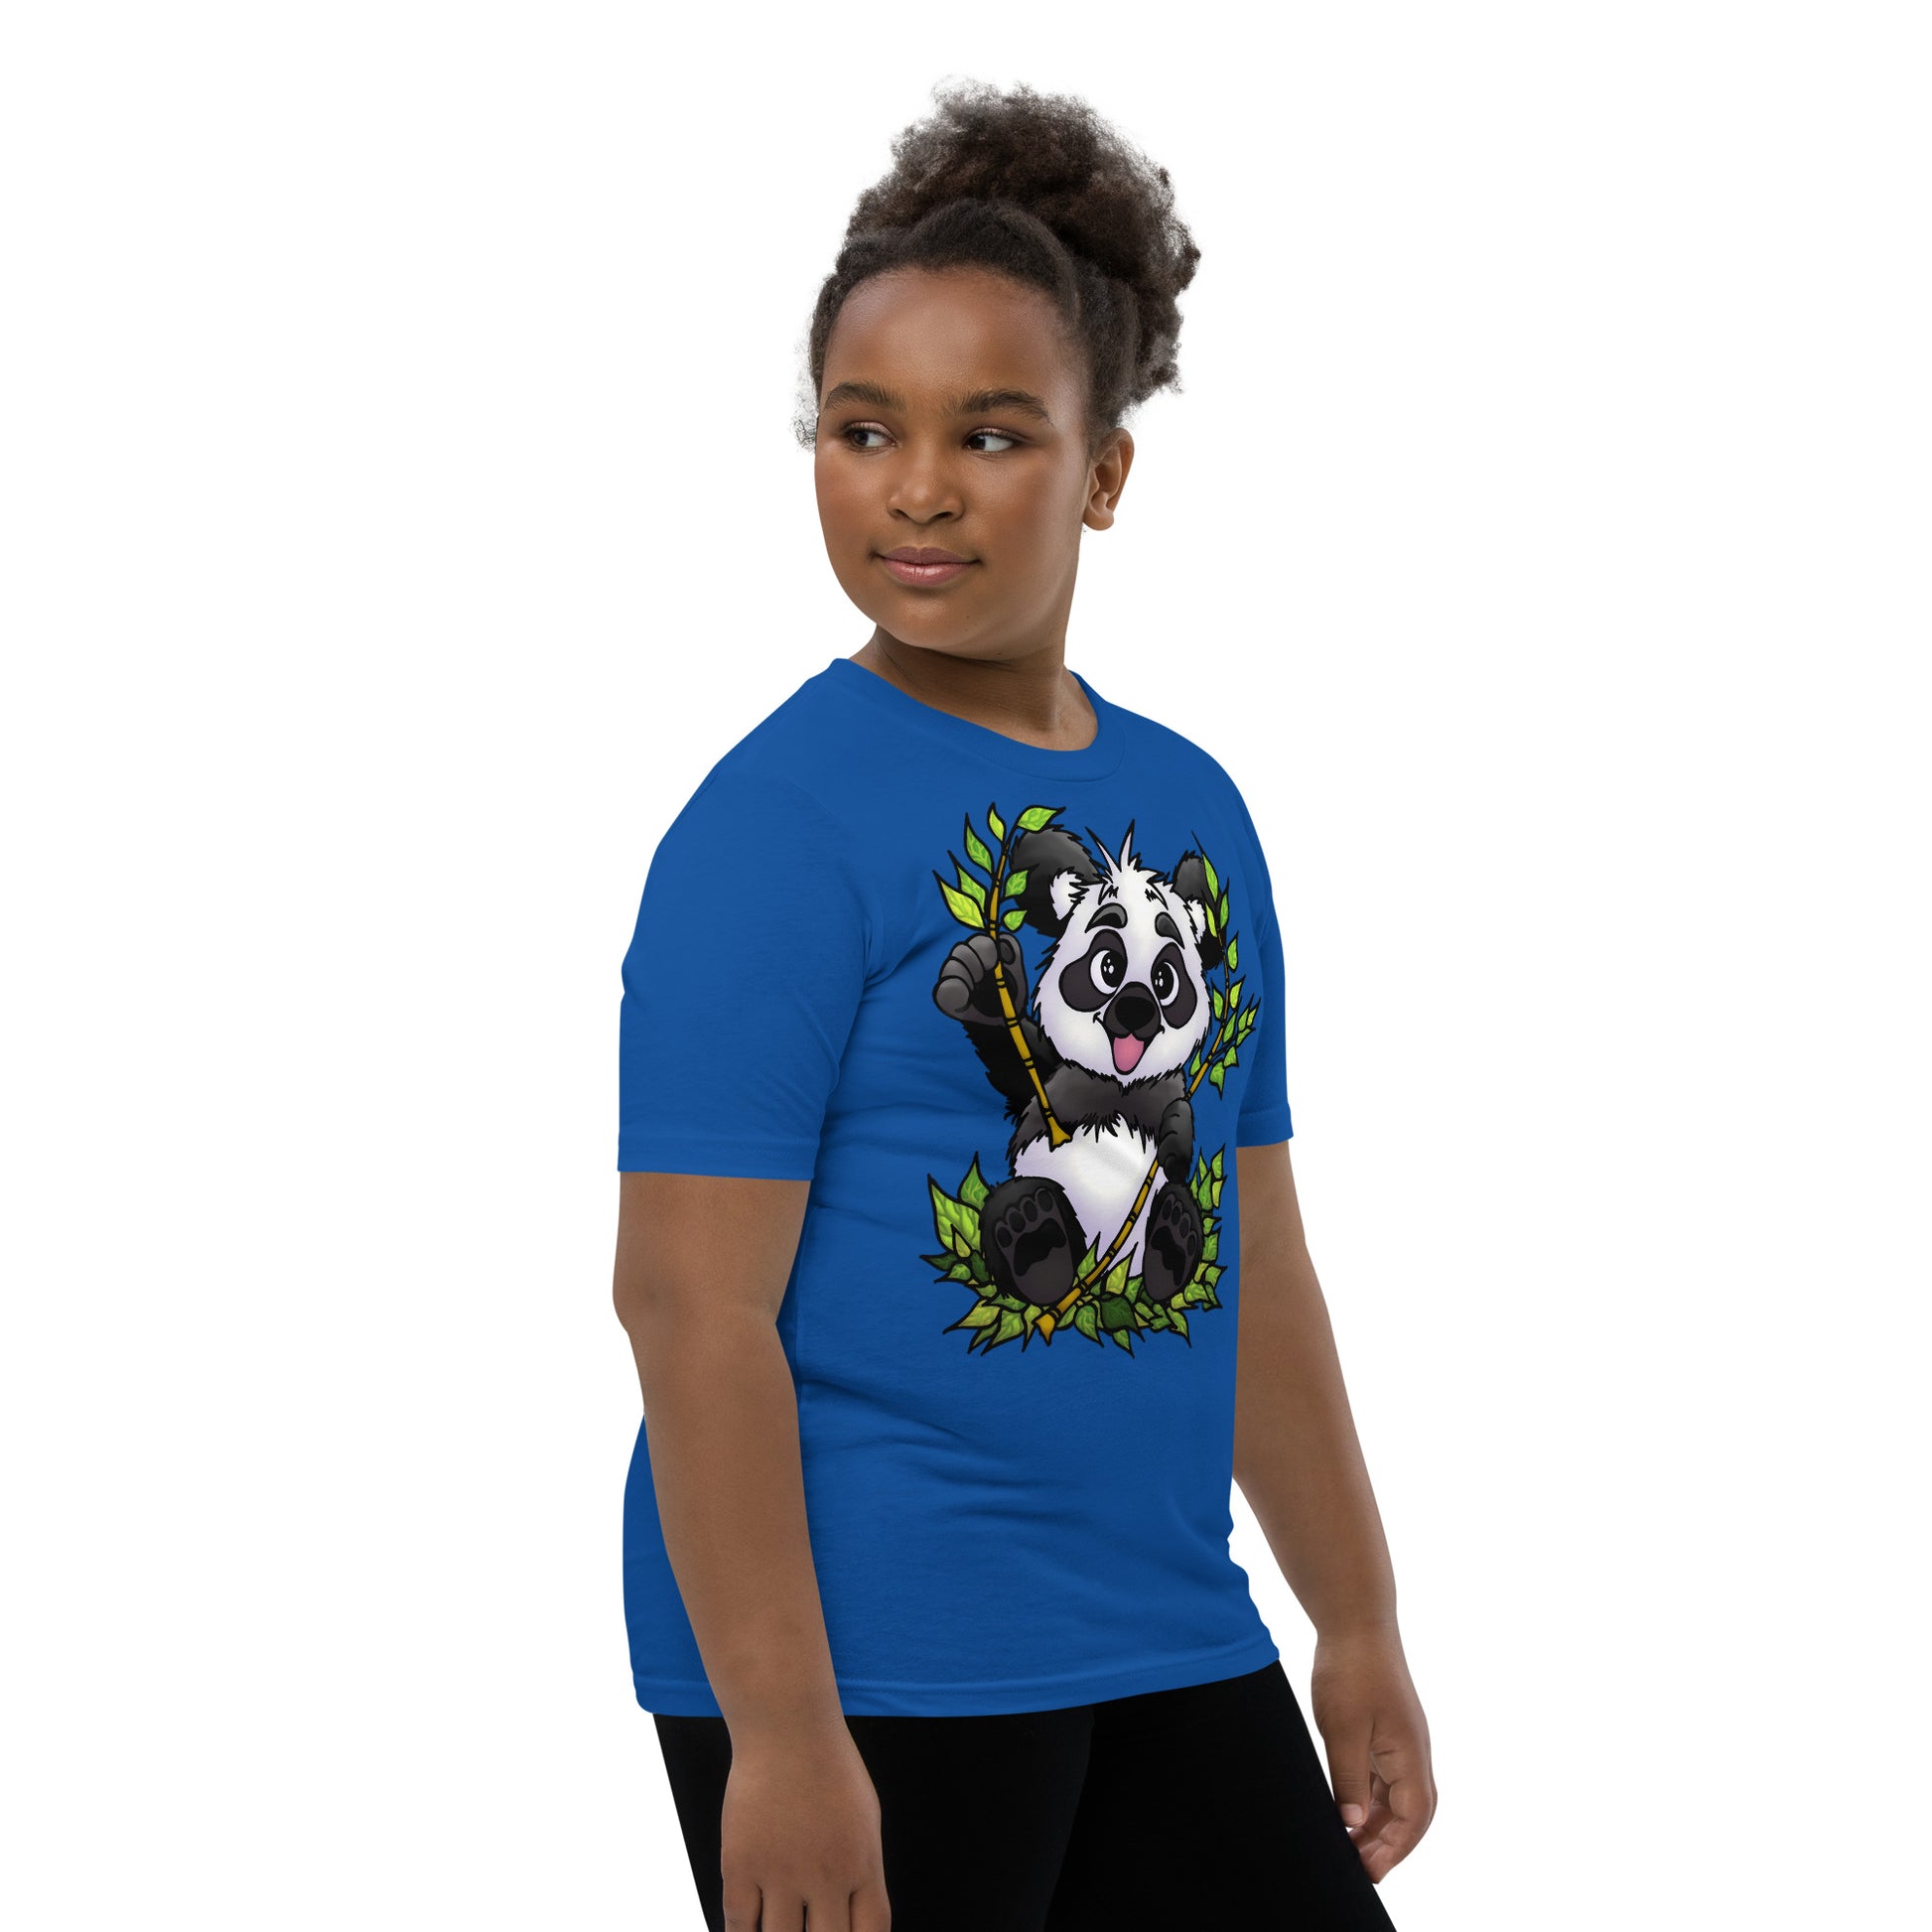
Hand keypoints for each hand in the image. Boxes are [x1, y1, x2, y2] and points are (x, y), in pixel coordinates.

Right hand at [719, 1724, 890, 1930]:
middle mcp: (825, 1875)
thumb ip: (862, 1873)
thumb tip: (854, 1920)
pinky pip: (739, 1926)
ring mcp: (781, 1872)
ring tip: (782, 1926)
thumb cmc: (830, 1769)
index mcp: (863, 1864)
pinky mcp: (740, 1865)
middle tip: (810, 1927)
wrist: (786, 1728)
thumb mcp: (865, 1819)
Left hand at [1308, 1623, 1436, 1883]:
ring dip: (1379, 1823)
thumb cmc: (1350, 1671)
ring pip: (1397, 1796)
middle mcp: (1412, 1751)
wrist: (1356, 1622)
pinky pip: (1384, 1776)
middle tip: (1361, 1868)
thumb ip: (1348, 1778)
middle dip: (1391, 1844)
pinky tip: (1347, 1809)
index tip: (1370, 1871)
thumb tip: (1352, 1824)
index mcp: (1410, 1754)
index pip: (1413, 1816)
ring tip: (1350, 1846)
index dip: (1394, 1848)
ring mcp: (1400, 1741)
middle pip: (1412, 1812)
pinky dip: (1370, 1798)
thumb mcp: (1342, 1728)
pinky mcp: (1385, 1730)